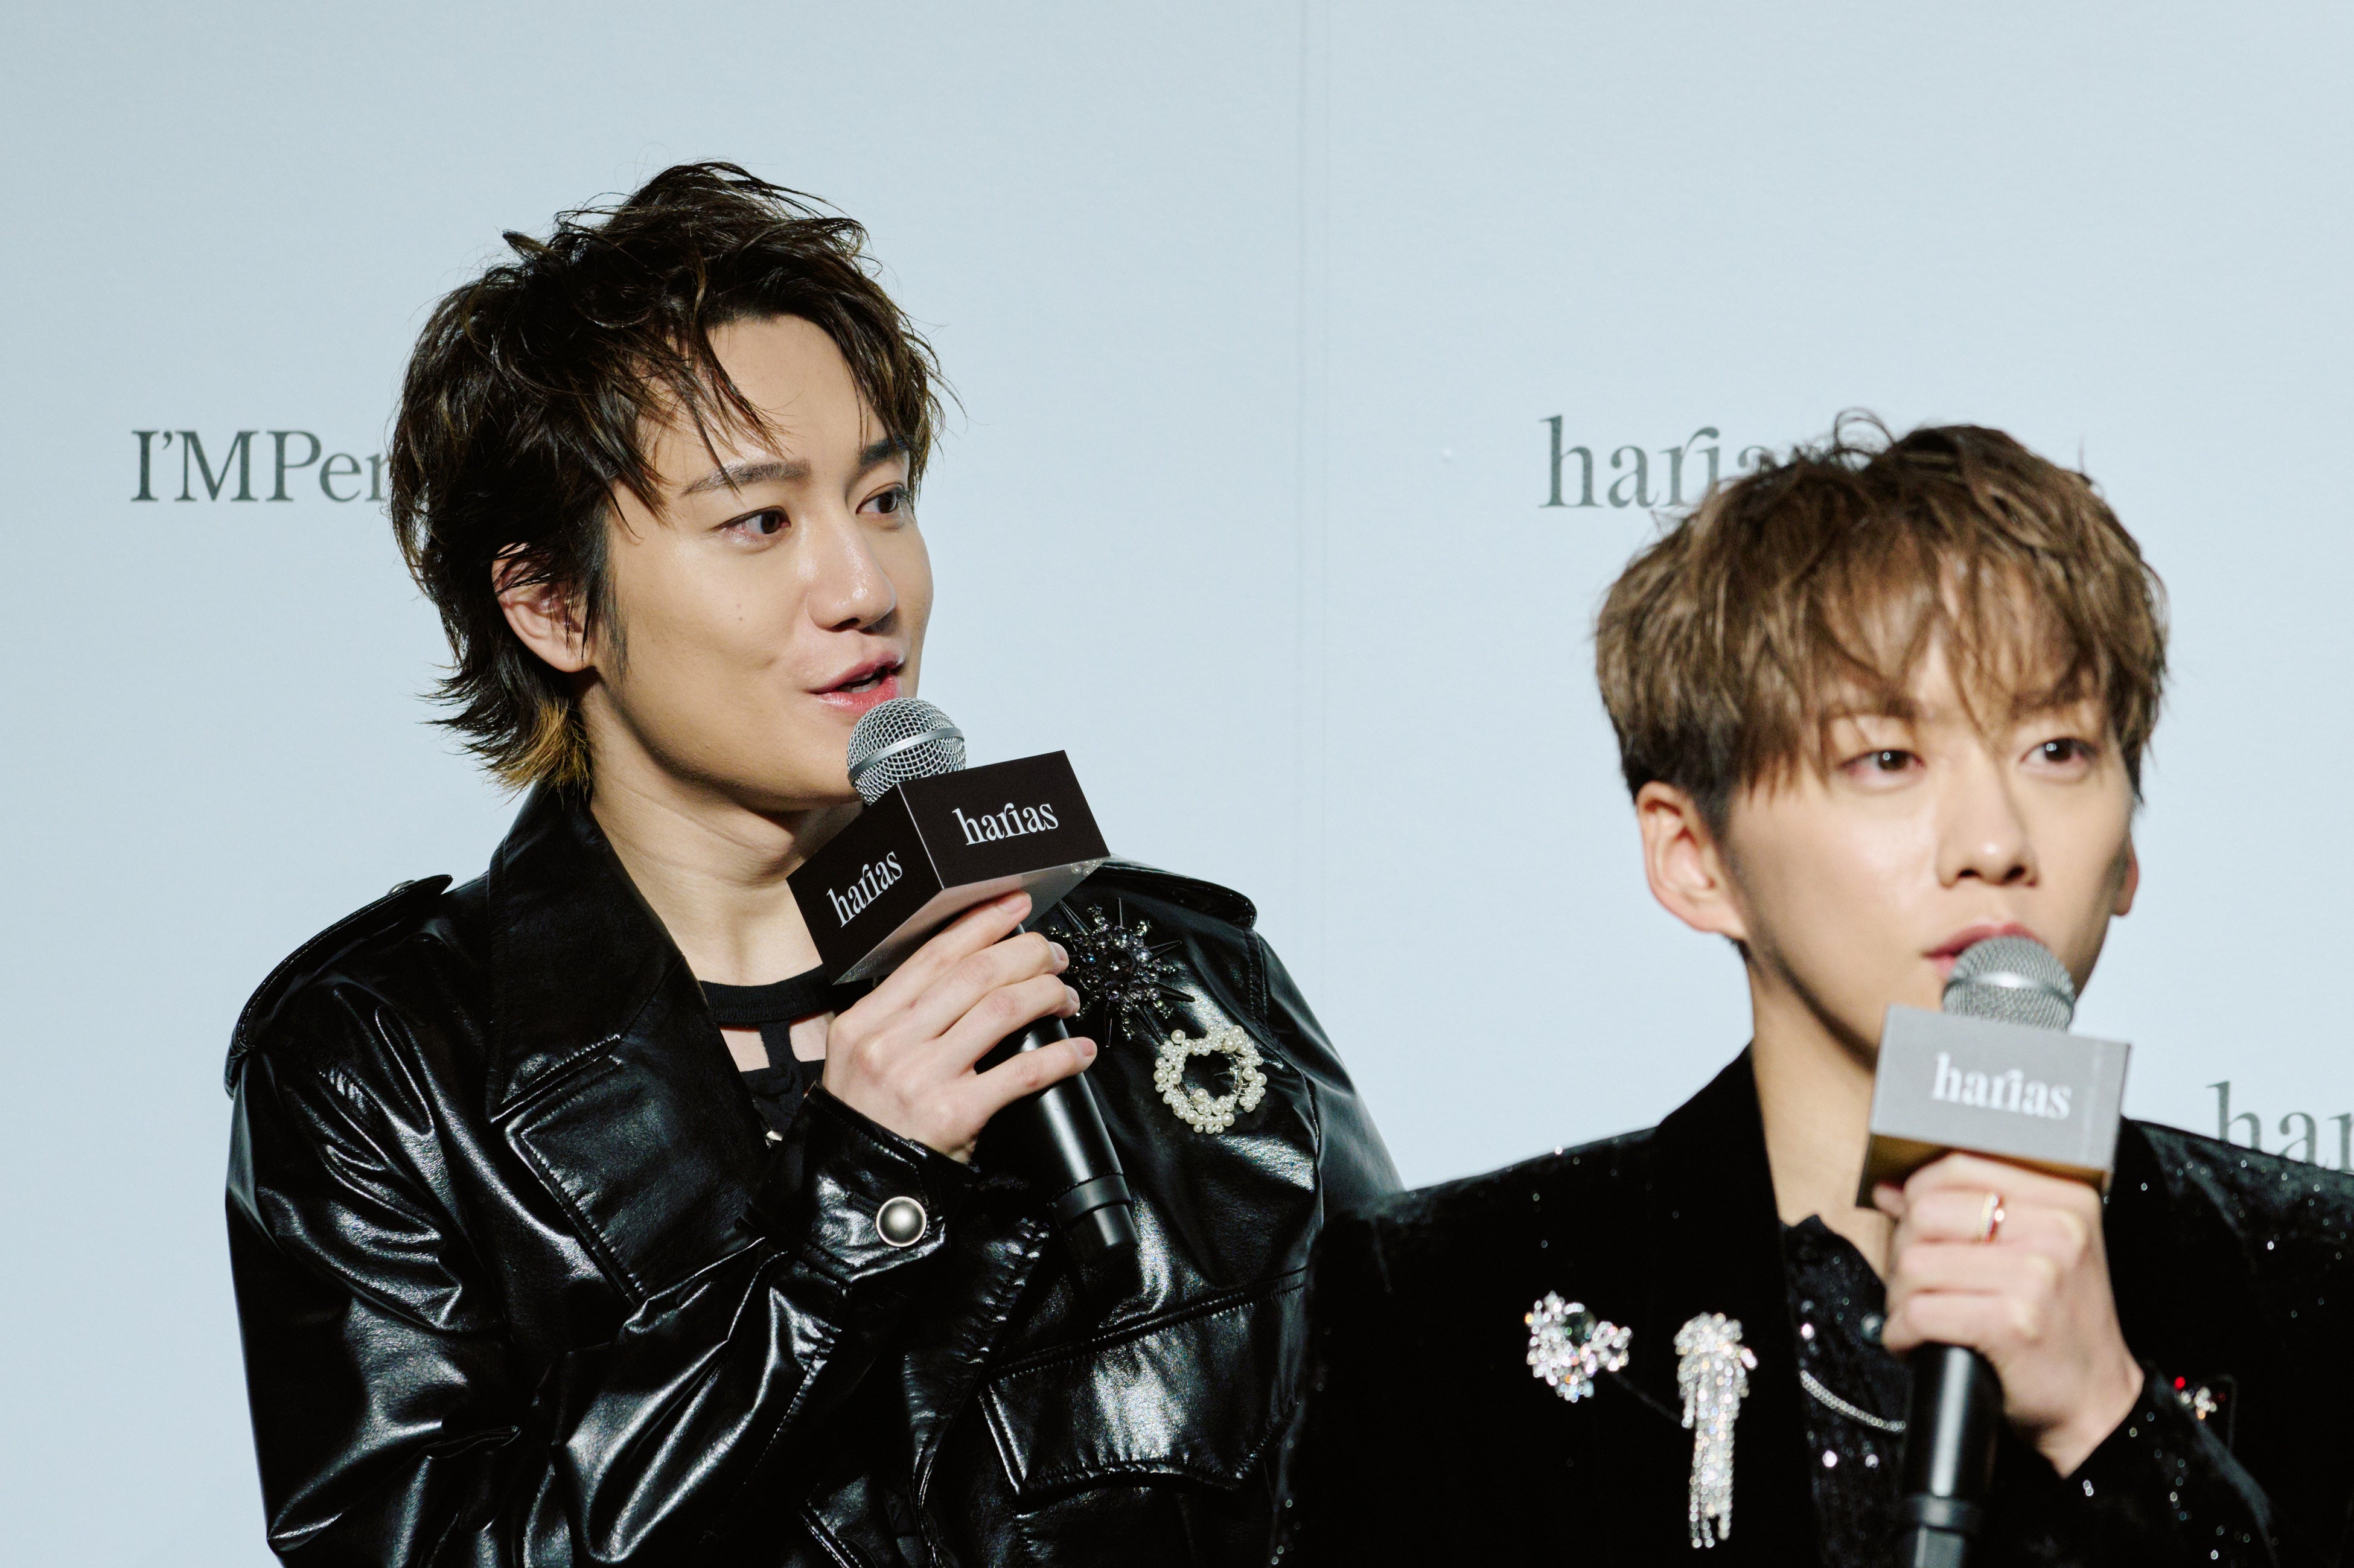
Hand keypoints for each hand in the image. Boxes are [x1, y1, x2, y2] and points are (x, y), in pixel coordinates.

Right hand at [821, 892, 1094, 1160]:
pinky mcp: (955, 1115)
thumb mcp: (860, 1057)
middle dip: (1027, 954)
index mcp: (867, 1020)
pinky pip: (1021, 1073)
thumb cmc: (865, 1120)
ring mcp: (923, 1077)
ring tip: (1067, 997)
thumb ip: (899, 1016)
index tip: (1016, 907)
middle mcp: (892, 1042)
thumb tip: (961, 974)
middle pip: (976, 974)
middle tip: (1055, 955)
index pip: (934, 955)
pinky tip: (1079, 1051)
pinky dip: (1060, 1057)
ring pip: (1003, 1010)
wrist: (854, 1188)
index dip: (983, 923)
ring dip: (1048, 994)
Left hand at [1874, 1153, 2142, 1475]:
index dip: (1916, 1193)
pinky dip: (1902, 1332)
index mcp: (2065, 1201)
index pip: (1958, 1167)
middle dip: (1903, 1249)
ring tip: (1918, 1313)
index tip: (1907, 1217)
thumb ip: (1969, 1210)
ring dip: (1900, 1297)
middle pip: (1927, 1213)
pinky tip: (1917, 1340)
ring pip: (1915, 1264)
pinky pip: (1920, 1313)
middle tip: (1914, 1281)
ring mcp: (2037, 1277)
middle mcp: (2056, 1231)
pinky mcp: (2013, 1322)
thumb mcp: (2037, 1251)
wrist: (2098, 1400)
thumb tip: (1892, 1188)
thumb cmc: (2061, 1325)